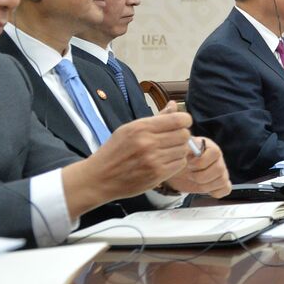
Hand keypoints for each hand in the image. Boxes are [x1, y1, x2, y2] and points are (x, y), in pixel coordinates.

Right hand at [62, 106, 194, 218]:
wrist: (99, 178)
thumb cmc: (114, 151)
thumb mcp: (129, 129)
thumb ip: (156, 118)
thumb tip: (173, 104)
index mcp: (141, 127)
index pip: (179, 119)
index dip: (184, 120)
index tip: (180, 124)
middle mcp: (148, 143)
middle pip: (184, 134)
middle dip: (181, 135)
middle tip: (172, 139)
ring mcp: (153, 160)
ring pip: (184, 150)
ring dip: (179, 150)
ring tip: (166, 151)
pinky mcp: (157, 175)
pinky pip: (180, 164)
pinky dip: (176, 162)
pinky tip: (164, 161)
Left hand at [164, 136, 230, 197]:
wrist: (176, 171)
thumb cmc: (179, 159)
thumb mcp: (180, 151)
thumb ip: (185, 149)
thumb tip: (187, 148)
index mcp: (210, 148)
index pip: (215, 153)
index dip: (201, 161)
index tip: (189, 164)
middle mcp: (218, 159)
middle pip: (219, 169)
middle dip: (200, 176)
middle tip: (190, 175)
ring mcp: (221, 172)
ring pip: (222, 181)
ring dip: (205, 185)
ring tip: (195, 182)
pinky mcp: (220, 184)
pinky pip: (226, 189)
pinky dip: (216, 192)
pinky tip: (206, 189)